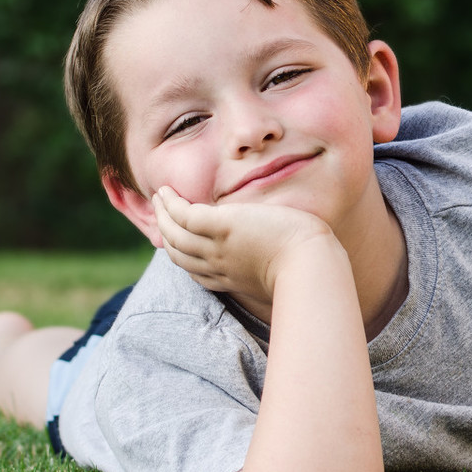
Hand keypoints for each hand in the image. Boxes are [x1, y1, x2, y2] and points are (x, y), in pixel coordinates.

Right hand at [152, 186, 338, 308]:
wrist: (311, 265)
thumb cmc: (308, 268)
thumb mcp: (280, 273)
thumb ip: (269, 268)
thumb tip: (277, 262)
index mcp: (231, 279)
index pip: (196, 270)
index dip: (182, 255)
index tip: (177, 242)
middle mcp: (219, 266)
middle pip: (179, 252)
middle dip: (166, 232)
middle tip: (161, 212)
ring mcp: (218, 247)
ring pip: (175, 233)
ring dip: (162, 214)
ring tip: (159, 197)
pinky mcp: (223, 227)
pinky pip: (184, 215)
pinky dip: (171, 205)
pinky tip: (167, 192)